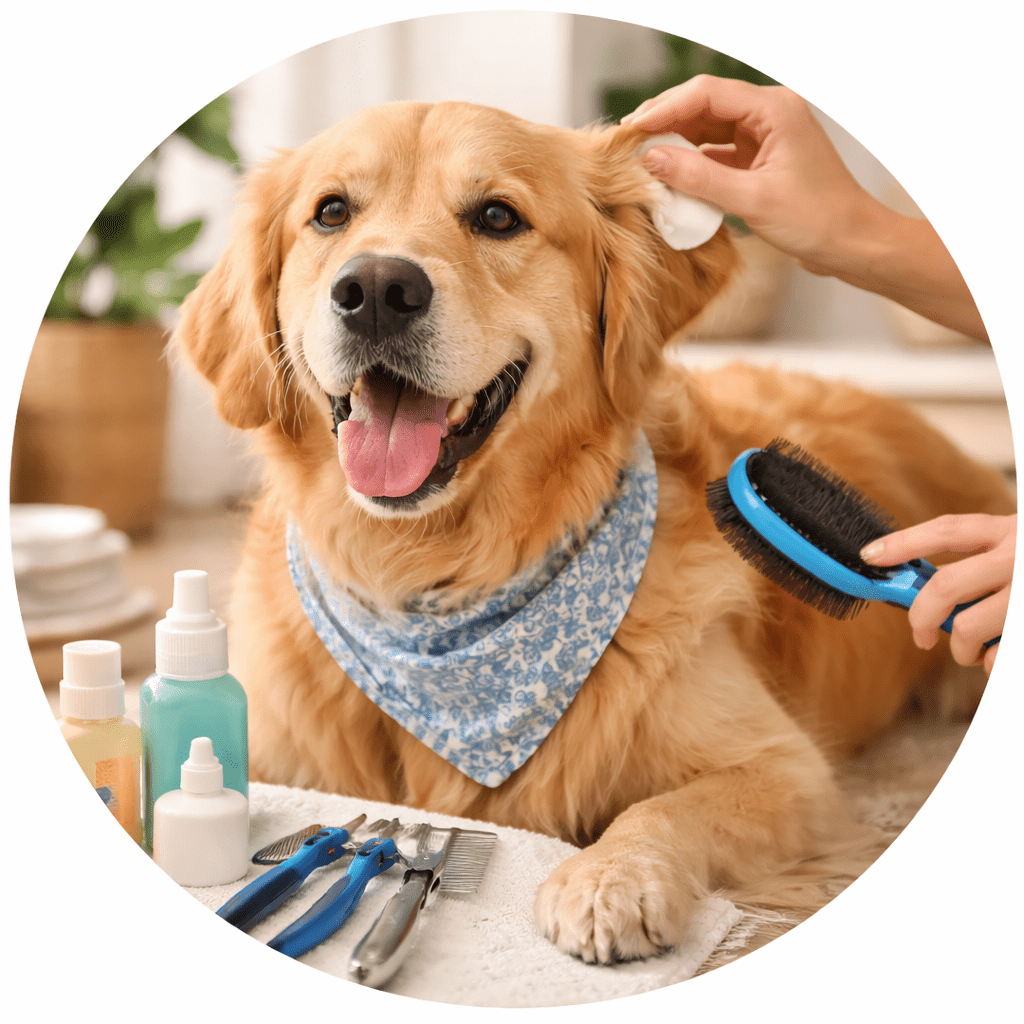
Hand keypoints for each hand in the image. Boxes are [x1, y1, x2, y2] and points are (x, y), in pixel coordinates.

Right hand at [622, 76, 987, 340]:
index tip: (633, 131)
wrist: (852, 244)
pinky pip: (717, 153)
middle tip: (628, 143)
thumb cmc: (816, 220)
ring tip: (642, 161)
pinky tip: (670, 178)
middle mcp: (770, 114)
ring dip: (676, 143)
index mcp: (775, 109)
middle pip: (704, 105)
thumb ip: (699, 178)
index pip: (707, 94)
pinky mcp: (760, 160)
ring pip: (708, 128)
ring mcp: (765, 137)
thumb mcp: (751, 201)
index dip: (665, 109)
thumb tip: (652, 159)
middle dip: (665, 123)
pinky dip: (693, 164)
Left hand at [860, 514, 1015, 672]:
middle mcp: (1018, 557)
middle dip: (921, 616)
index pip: (946, 530)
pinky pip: (997, 656)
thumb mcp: (1018, 546)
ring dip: (961, 648)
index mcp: (1009, 530)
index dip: (903, 543)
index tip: (869, 555)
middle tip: (921, 635)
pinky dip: (990, 664)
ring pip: (967, 627)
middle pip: (944, 585)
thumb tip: (925, 585)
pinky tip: (996, 656)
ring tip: (972, 651)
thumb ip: (981, 558)